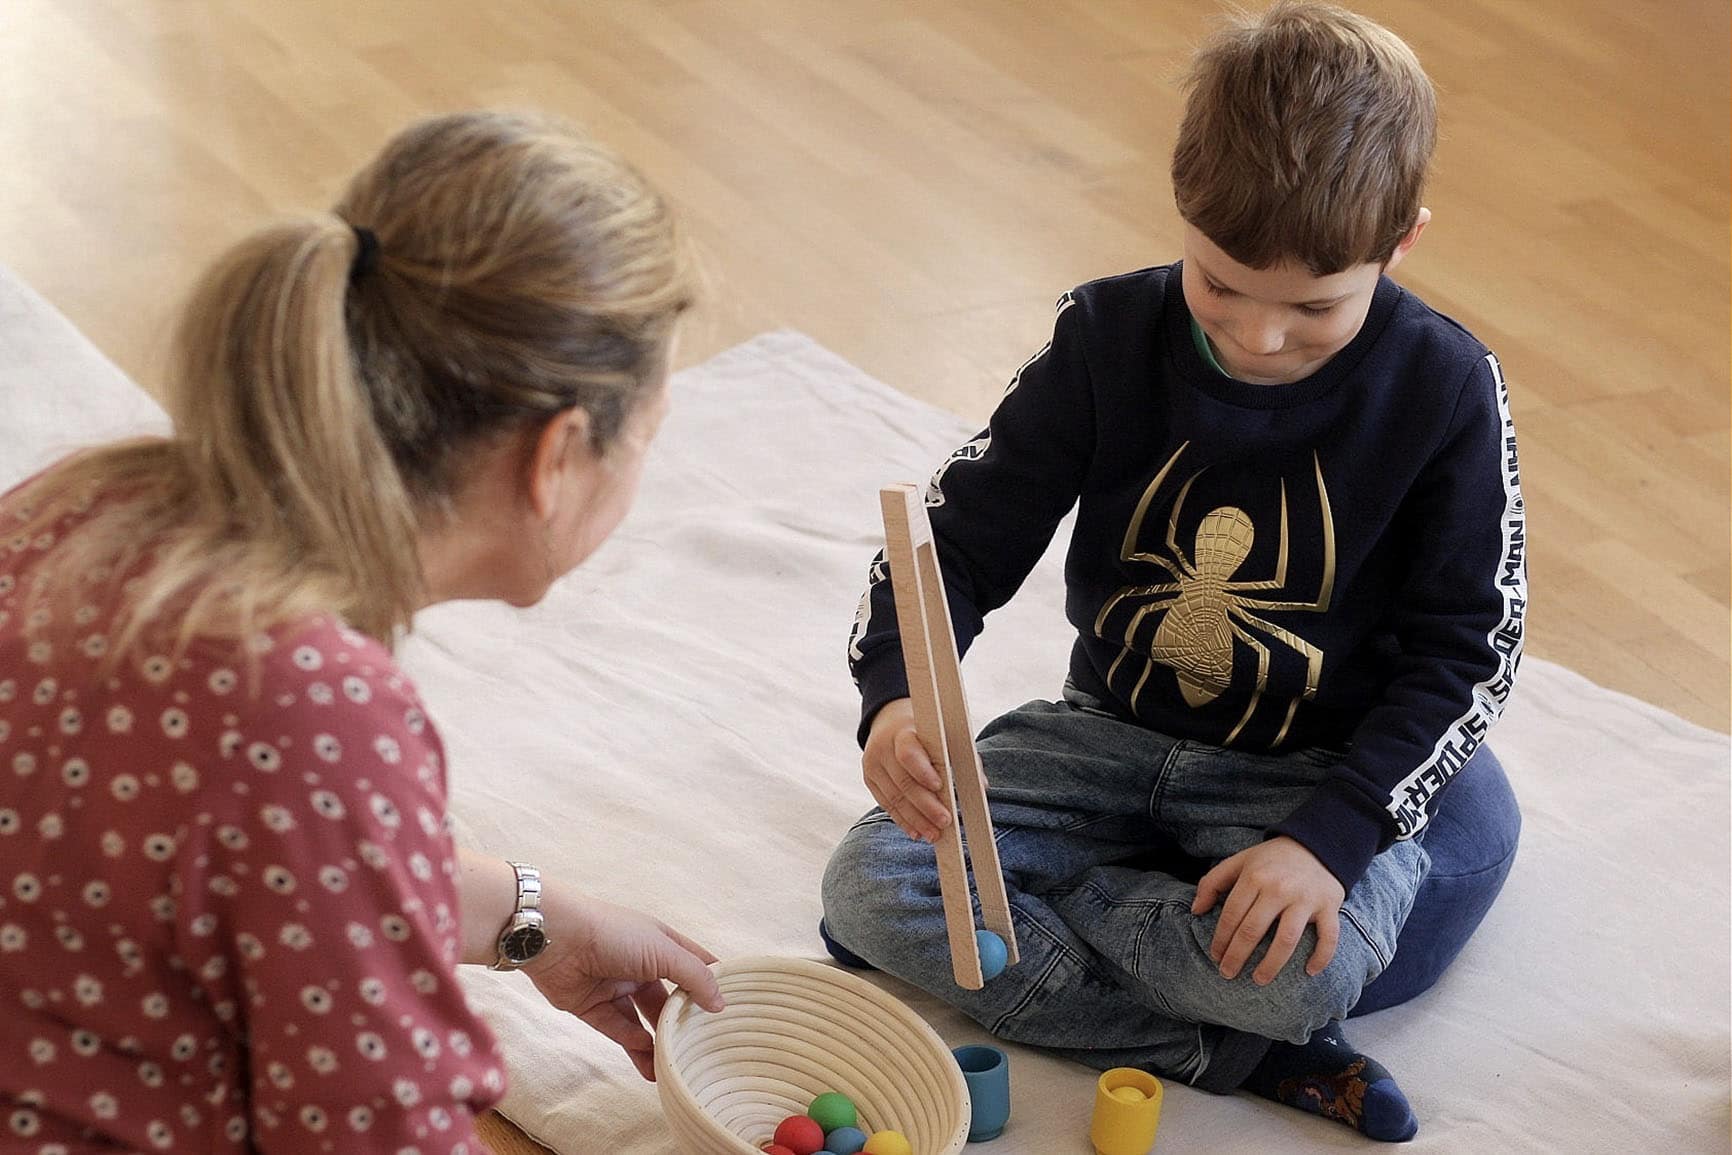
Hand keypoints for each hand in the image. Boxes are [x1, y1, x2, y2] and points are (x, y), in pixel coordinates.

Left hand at [523, 884, 724, 1080]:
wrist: (556, 938)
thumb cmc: (614, 933)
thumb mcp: (664, 951)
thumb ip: (694, 977)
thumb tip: (720, 1003)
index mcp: (660, 944)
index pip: (695, 965)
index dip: (712, 984)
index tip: (730, 1010)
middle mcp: (640, 965)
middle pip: (668, 999)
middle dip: (682, 1022)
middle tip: (700, 1048)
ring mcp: (615, 986)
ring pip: (642, 1020)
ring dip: (656, 1042)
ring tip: (672, 1067)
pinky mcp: (591, 1005)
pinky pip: (617, 1029)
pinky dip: (632, 1043)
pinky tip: (648, 1058)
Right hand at [862, 697, 951, 841]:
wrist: (890, 723)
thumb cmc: (925, 732)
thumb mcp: (942, 734)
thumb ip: (961, 757)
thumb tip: (981, 786)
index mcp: (903, 732)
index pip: (908, 754)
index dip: (923, 772)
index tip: (940, 787)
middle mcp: (883, 748)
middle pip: (903, 782)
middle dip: (926, 806)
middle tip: (945, 822)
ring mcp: (873, 765)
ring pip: (894, 798)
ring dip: (916, 820)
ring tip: (934, 834)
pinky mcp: (869, 780)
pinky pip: (887, 804)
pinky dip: (903, 820)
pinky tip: (917, 832)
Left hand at [1190, 836, 1344, 985]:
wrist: (1316, 844)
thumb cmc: (1272, 859)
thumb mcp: (1239, 861)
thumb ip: (1212, 882)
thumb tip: (1195, 910)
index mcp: (1254, 877)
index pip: (1232, 915)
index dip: (1221, 939)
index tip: (1215, 956)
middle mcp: (1279, 889)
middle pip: (1253, 930)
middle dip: (1237, 956)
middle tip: (1227, 973)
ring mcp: (1305, 899)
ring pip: (1287, 939)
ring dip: (1272, 964)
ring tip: (1259, 980)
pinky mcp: (1329, 906)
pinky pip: (1328, 936)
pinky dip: (1321, 956)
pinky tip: (1310, 972)